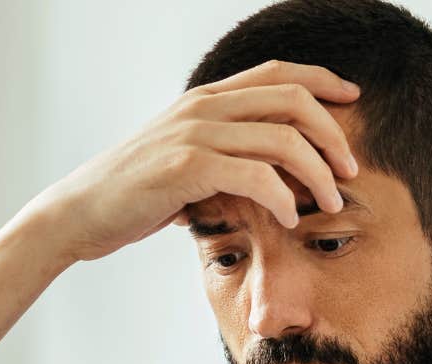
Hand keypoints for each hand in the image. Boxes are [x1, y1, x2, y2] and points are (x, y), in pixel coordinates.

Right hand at [24, 59, 362, 263]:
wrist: (78, 213)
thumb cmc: (128, 196)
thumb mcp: (179, 165)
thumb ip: (218, 160)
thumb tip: (255, 180)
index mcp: (205, 100)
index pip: (279, 74)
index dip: (324, 82)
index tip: (353, 103)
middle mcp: (204, 107)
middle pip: (293, 100)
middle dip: (334, 135)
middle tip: (350, 171)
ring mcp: (195, 134)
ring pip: (283, 138)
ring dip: (317, 173)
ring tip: (329, 203)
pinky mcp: (187, 168)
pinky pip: (255, 176)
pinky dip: (282, 199)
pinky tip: (288, 220)